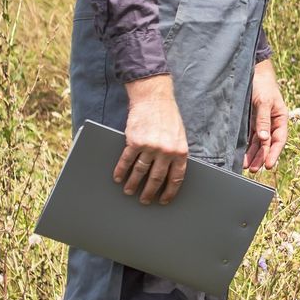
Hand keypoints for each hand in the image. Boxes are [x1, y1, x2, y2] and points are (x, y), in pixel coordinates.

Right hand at [118, 75, 189, 204]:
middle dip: (150, 192)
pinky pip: (127, 161)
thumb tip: (171, 174)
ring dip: (133, 184)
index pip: (176, 178)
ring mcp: (150, 147)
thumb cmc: (168, 117)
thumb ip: (176, 153)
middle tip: (144, 200)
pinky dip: (121, 171)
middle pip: (157, 178)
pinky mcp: (134, 141)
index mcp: (180, 151)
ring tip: (130, 191)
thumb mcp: (179, 136)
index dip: (169, 192)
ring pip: (140, 172)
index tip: (163, 200)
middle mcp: (166, 151)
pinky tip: (118, 178)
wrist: (154, 99)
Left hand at [246, 59, 290, 171]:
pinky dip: (247, 146)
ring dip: (253, 155)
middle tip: (255, 170)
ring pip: (258, 143)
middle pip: (268, 144)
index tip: (269, 165)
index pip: (279, 140)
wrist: (253, 72)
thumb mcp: (264, 102)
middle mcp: (271, 123)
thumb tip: (265, 138)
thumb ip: (263, 120)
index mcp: (280, 119)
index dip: (274, 153)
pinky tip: (242, 155)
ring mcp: (261, 123)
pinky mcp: (251, 121)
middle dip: (262, 157)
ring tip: (247, 166)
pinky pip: (250, 137)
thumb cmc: (263, 85)